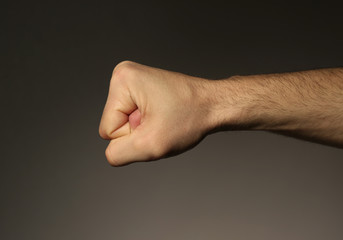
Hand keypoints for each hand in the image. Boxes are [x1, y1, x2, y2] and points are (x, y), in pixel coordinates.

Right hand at [99, 61, 213, 165]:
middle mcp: (123, 75)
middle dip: (139, 132)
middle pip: (114, 125)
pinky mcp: (141, 88)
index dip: (134, 137)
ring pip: (125, 124)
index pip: (108, 131)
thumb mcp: (150, 144)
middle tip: (162, 123)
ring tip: (165, 119)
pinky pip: (133, 118)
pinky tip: (165, 116)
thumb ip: (119, 153)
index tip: (157, 124)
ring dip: (145, 129)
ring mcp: (133, 81)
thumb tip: (110, 153)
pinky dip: (149, 124)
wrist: (215, 105)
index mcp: (122, 80)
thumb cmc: (190, 117)